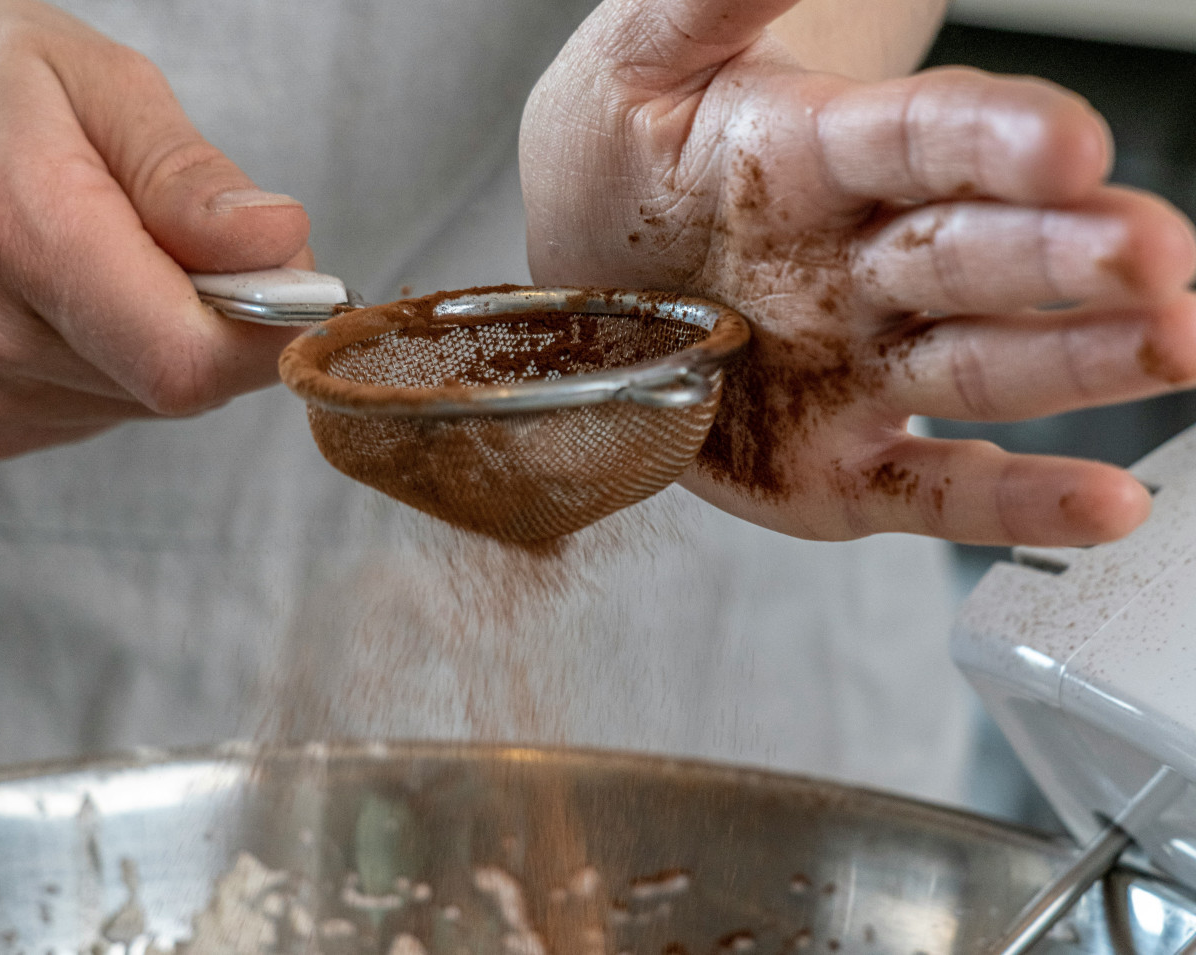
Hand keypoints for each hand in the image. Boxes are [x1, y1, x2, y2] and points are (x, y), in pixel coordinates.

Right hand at [0, 0, 311, 457]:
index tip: (293, 282)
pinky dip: (119, 362)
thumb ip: (192, 177)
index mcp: (10, 224)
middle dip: (221, 321)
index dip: (266, 333)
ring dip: (167, 338)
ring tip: (110, 255)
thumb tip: (277, 247)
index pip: (185, 359)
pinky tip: (75, 298)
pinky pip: (101, 413)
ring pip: (147, 401)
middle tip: (189, 240)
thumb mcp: (104, 84)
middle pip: (176, 383)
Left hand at [520, 0, 1195, 545]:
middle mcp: (861, 264)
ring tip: (1174, 349)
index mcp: (820, 155)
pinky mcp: (841, 463)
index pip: (919, 140)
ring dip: (1077, 363)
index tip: (1070, 144)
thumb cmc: (633, 151)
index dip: (990, 142)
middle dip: (1063, 256)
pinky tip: (1106, 505)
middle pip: (972, 254)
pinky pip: (932, 484)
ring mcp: (858, 365)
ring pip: (979, 363)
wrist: (600, 255)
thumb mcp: (647, 58)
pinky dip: (1014, 500)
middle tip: (1154, 254)